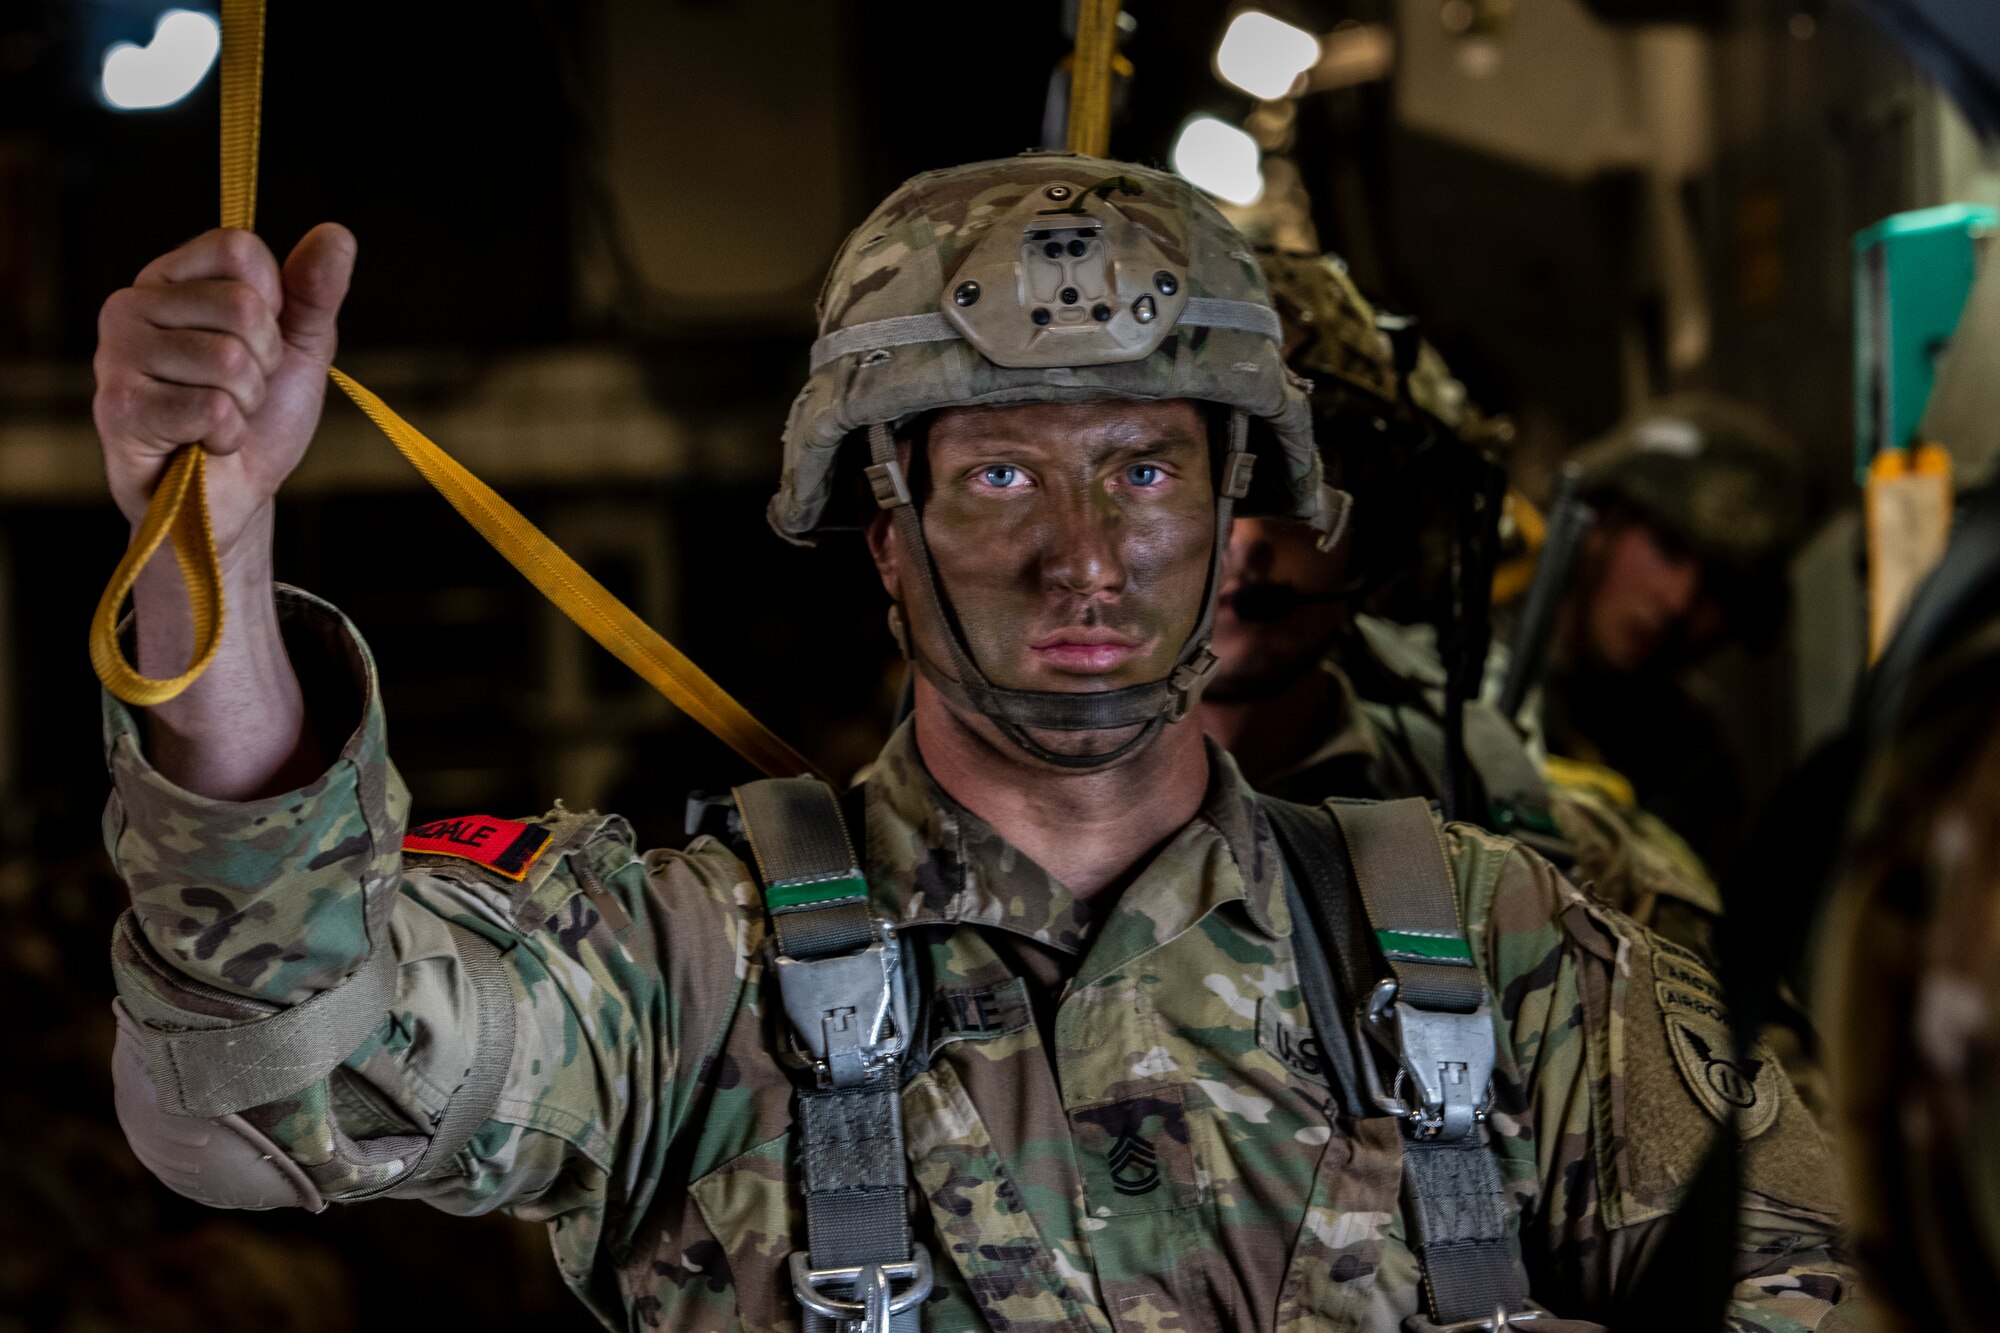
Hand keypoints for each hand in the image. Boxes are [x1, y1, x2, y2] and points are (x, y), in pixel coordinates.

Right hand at [93, 224, 355, 557]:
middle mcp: (131, 304)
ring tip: (219, 419)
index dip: (274, 304)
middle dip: (265, 363)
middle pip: (243, 306)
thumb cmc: (257, 417)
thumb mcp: (298, 347)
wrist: (230, 496)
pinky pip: (213, 409)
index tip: (259, 342)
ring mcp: (117, 355)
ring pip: (231, 361)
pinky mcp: (119, 407)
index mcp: (170, 278)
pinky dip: (227, 436)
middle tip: (239, 393)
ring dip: (246, 404)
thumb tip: (337, 232)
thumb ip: (315, 290)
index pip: (240, 248)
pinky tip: (200, 444)